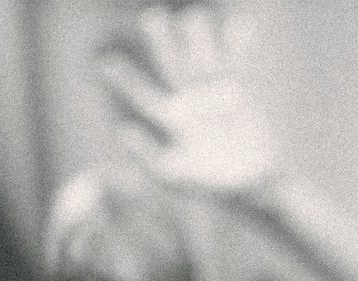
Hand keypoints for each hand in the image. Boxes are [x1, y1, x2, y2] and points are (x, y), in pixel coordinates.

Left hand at [102, 4, 283, 193]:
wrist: (251, 184)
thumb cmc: (212, 186)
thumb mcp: (176, 179)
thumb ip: (148, 158)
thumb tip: (122, 130)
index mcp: (171, 119)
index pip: (143, 94)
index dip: (125, 79)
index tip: (106, 62)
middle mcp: (188, 99)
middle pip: (170, 63)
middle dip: (160, 40)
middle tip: (152, 17)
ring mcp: (212, 91)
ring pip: (201, 54)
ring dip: (197, 35)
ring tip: (194, 17)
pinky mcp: (237, 89)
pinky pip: (236, 59)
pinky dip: (239, 41)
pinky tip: (243, 23)